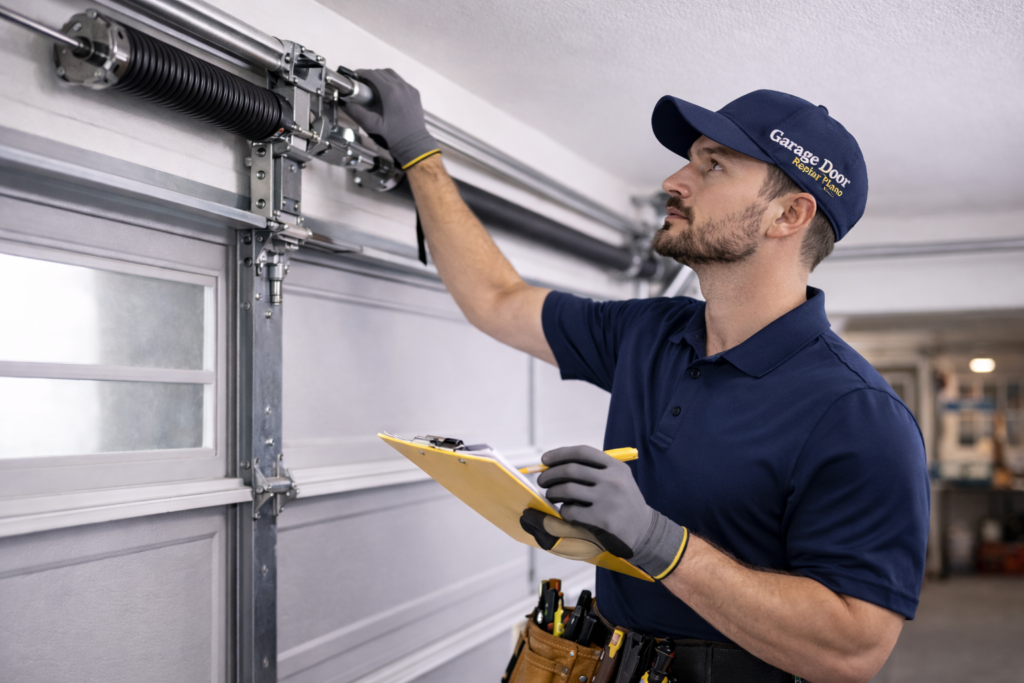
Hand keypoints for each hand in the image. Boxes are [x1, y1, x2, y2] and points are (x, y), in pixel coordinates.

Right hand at [343, 68, 439, 168]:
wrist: (413, 144)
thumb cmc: (393, 136)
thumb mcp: (371, 125)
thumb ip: (356, 112)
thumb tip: (345, 103)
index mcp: (390, 92)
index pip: (372, 74)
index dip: (362, 73)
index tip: (356, 77)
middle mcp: (401, 86)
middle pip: (382, 72)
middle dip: (371, 75)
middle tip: (363, 84)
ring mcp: (410, 89)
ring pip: (392, 74)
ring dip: (382, 77)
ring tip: (374, 88)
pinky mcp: (415, 93)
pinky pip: (401, 81)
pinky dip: (392, 82)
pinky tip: (388, 93)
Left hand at [520, 445, 688, 579]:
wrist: (644, 531)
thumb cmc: (623, 503)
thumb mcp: (618, 479)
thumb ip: (593, 471)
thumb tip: (554, 466)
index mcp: (615, 466)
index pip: (582, 452)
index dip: (559, 454)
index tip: (545, 460)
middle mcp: (613, 480)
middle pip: (571, 470)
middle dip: (550, 475)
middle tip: (542, 482)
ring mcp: (608, 499)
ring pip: (567, 489)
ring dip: (553, 492)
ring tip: (551, 496)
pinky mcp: (603, 519)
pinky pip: (571, 511)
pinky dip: (563, 511)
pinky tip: (566, 512)